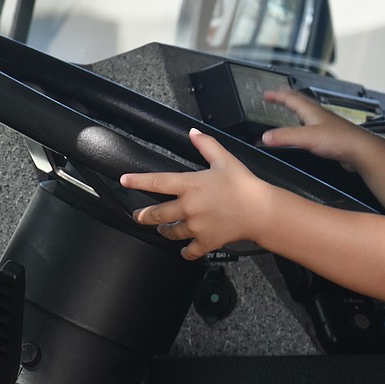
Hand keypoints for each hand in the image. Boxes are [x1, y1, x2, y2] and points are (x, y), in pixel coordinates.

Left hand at [120, 128, 269, 259]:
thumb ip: (206, 145)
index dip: (137, 181)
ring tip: (163, 229)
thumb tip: (192, 132)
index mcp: (190, 185)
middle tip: (138, 216)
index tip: (124, 180)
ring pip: (171, 232)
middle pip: (156, 213)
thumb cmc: (244, 184)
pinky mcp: (206, 241)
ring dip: (164, 230)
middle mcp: (188, 207)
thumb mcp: (225, 160)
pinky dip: (186, 251)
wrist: (260, 211)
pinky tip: (185, 249)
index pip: (157, 182)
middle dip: (144, 215)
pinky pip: (189, 251)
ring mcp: (195, 226)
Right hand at [260, 88, 372, 171]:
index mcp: (312, 110)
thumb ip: (285, 137)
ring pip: (309, 113)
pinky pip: (315, 127)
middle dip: (287, 97)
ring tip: (291, 109)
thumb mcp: (307, 138)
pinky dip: (306, 125)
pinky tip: (307, 132)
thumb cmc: (341, 140)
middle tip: (279, 94)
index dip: (277, 95)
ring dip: (298, 109)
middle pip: (301, 101)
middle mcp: (320, 114)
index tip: (267, 94)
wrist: (361, 150)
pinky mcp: (331, 136)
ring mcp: (326, 124)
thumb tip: (265, 137)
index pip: (290, 98)